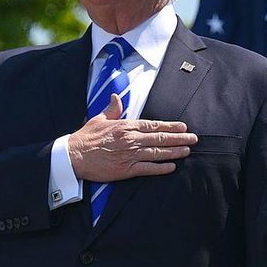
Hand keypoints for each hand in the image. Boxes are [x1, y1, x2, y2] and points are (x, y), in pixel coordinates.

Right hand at [67, 94, 197, 181]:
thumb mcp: (99, 119)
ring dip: (175, 152)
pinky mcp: (126, 169)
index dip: (170, 126)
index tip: (183, 127)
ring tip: (187, 151)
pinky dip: (161, 167)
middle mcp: (131, 139)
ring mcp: (130, 155)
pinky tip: (172, 166)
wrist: (73, 156)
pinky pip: (148, 168)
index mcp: (126, 126)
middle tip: (193, 138)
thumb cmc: (85, 138)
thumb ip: (112, 109)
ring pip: (157, 152)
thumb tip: (118, 97)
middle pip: (160, 138)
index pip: (154, 125)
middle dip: (179, 138)